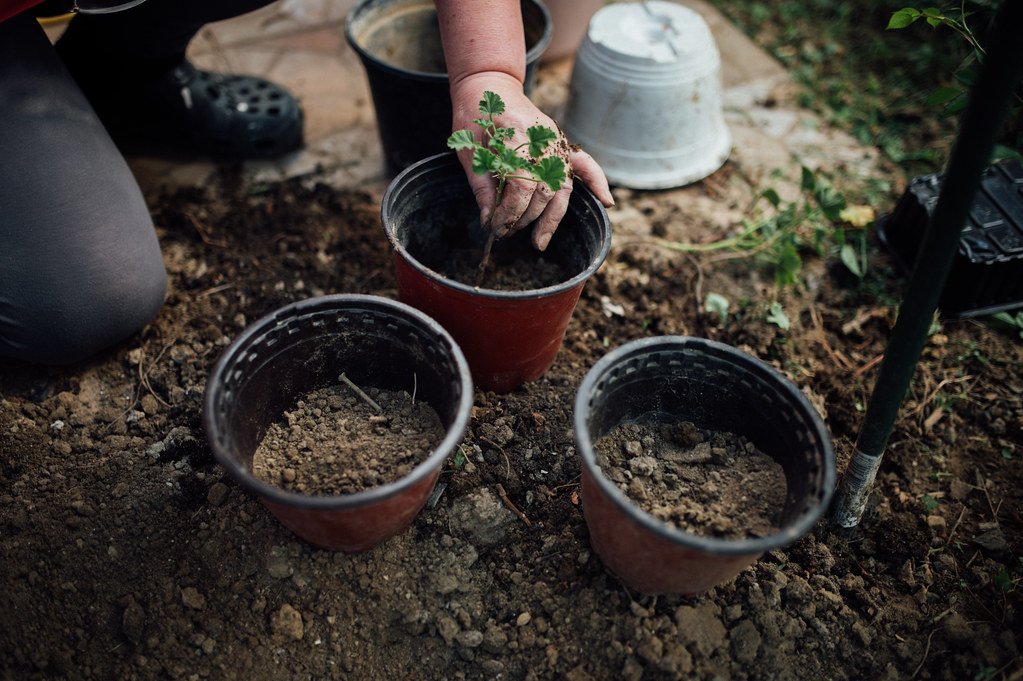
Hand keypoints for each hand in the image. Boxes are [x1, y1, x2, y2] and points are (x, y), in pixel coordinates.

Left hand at [450, 73, 613, 250]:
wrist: (489, 84)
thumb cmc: (473, 115)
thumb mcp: (468, 150)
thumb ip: (481, 186)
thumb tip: (489, 221)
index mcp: (517, 136)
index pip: (522, 185)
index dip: (510, 211)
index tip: (495, 226)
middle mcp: (543, 140)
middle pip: (543, 191)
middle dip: (525, 218)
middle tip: (506, 233)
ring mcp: (555, 140)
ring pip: (563, 187)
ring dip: (552, 217)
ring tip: (539, 241)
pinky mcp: (561, 142)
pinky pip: (585, 164)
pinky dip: (597, 182)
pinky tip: (606, 203)